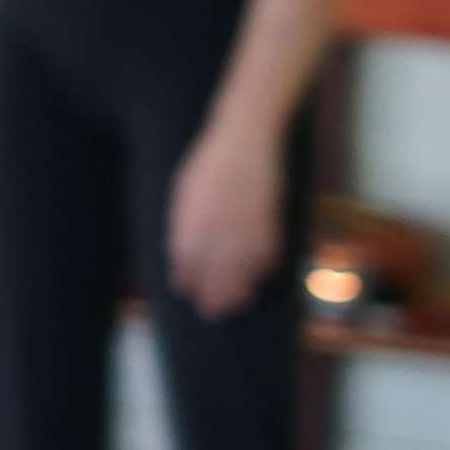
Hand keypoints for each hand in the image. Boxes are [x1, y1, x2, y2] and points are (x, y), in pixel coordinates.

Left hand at [167, 127, 285, 319]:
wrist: (245, 137)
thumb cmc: (209, 162)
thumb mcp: (184, 189)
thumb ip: (183, 224)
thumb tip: (181, 256)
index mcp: (192, 216)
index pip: (186, 257)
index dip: (186, 276)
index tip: (185, 290)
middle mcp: (217, 225)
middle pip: (214, 270)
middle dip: (213, 293)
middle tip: (212, 312)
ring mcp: (244, 223)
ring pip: (242, 267)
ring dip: (239, 288)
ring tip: (236, 304)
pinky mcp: (268, 218)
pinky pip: (267, 251)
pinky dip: (263, 266)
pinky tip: (260, 277)